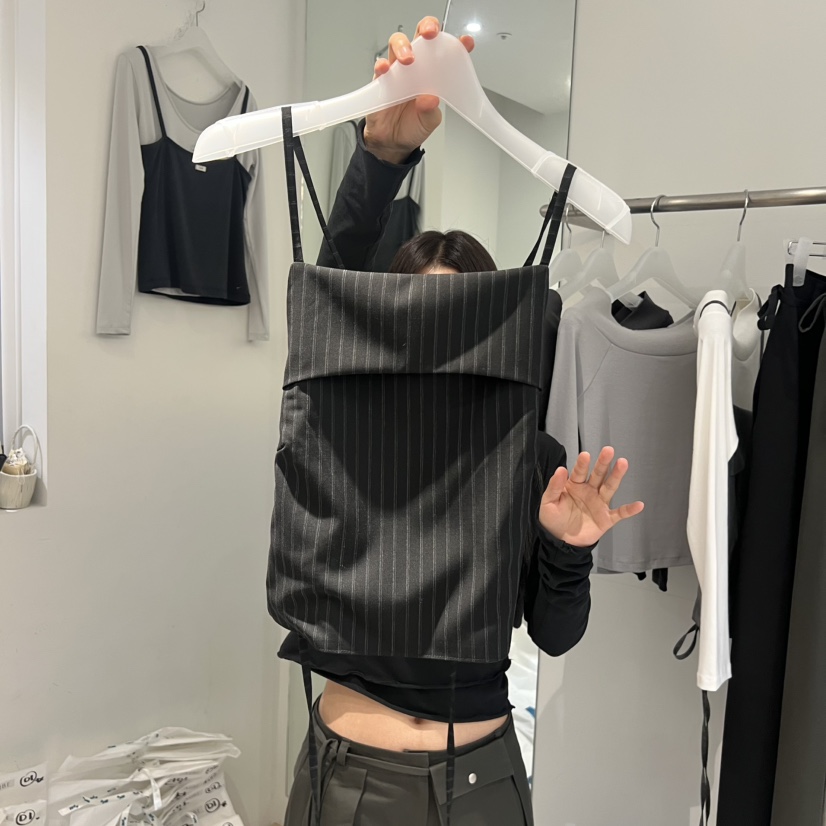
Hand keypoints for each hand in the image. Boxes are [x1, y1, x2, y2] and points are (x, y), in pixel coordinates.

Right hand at [364, 16, 473, 162]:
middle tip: (430, 34)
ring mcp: (398, 71)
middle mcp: (416, 67)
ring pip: (398, 44)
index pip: (445, 53)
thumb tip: (430, 99)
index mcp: (433, 74)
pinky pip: (380, 66)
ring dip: (403, 46)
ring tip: (408, 59)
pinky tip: (386, 69)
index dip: (455, 44)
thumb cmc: (413, 126)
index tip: (466, 43)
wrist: (392, 142)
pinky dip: (382, 65)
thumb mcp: (429, 122)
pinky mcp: (382, 80)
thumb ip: (430, 111)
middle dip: (427, 28)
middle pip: (421, 36)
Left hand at [539, 447, 644, 548]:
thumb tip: (560, 469)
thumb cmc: (553, 519)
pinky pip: (619, 513)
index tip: (585, 455)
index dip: (582, 464)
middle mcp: (589, 491)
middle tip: (608, 450)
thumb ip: (554, 487)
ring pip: (609, 487)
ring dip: (616, 476)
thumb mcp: (548, 502)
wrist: (560, 541)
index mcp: (574, 485)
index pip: (579, 472)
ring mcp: (599, 504)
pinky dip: (629, 510)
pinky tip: (639, 505)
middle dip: (603, 463)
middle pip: (598, 475)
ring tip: (623, 463)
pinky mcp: (606, 518)